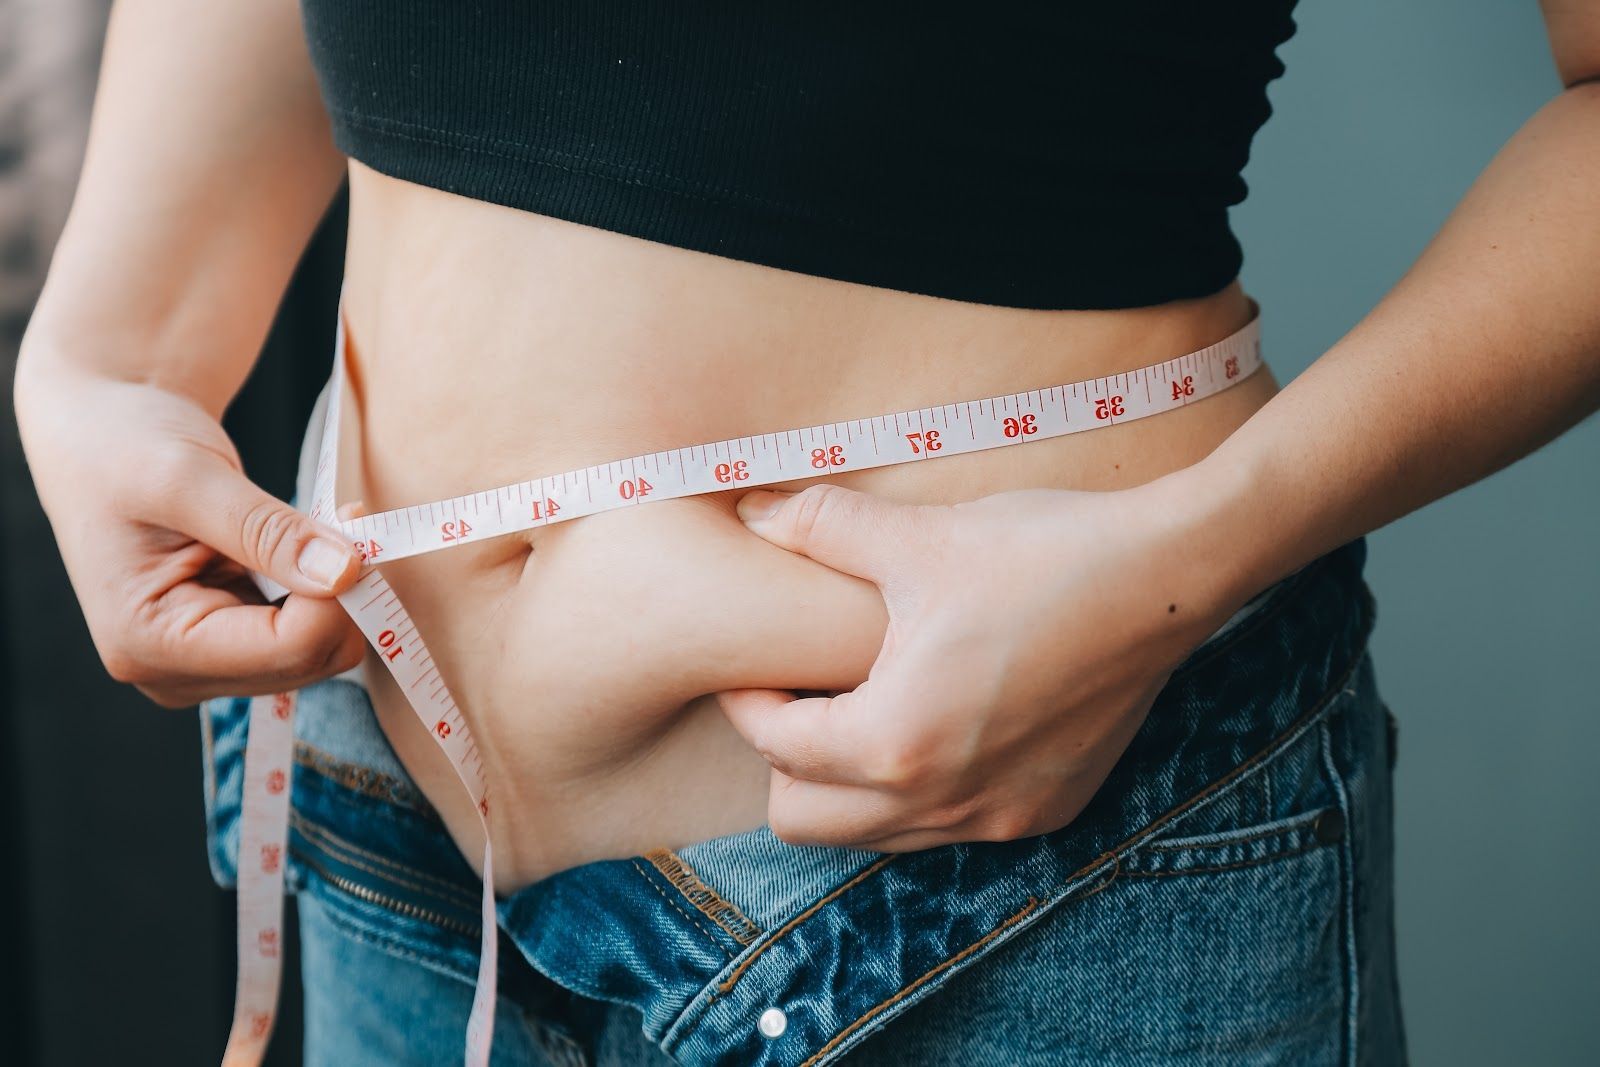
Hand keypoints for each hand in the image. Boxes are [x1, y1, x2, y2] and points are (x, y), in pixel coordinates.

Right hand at [14, 357, 364, 707]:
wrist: (99, 434)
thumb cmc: (122, 447)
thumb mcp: (189, 477)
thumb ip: (267, 531)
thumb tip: (344, 574)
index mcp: (148, 643)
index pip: (287, 648)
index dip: (339, 595)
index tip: (356, 522)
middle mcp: (174, 673)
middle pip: (310, 659)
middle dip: (342, 592)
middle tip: (347, 516)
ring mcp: (204, 665)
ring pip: (318, 652)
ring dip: (337, 589)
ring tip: (316, 523)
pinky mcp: (229, 646)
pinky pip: (307, 633)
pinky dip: (324, 588)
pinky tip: (305, 543)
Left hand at [717, 477, 1238, 851]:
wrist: (1165, 575)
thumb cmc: (1039, 553)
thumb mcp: (918, 536)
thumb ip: (819, 526)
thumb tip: (749, 511)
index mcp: (896, 741)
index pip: (776, 748)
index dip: (749, 701)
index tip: (756, 664)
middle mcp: (943, 801)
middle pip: (806, 821)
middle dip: (787, 761)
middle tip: (805, 692)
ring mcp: (998, 817)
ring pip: (876, 834)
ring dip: (851, 783)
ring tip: (867, 704)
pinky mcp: (1045, 811)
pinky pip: (949, 827)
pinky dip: (921, 791)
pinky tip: (942, 720)